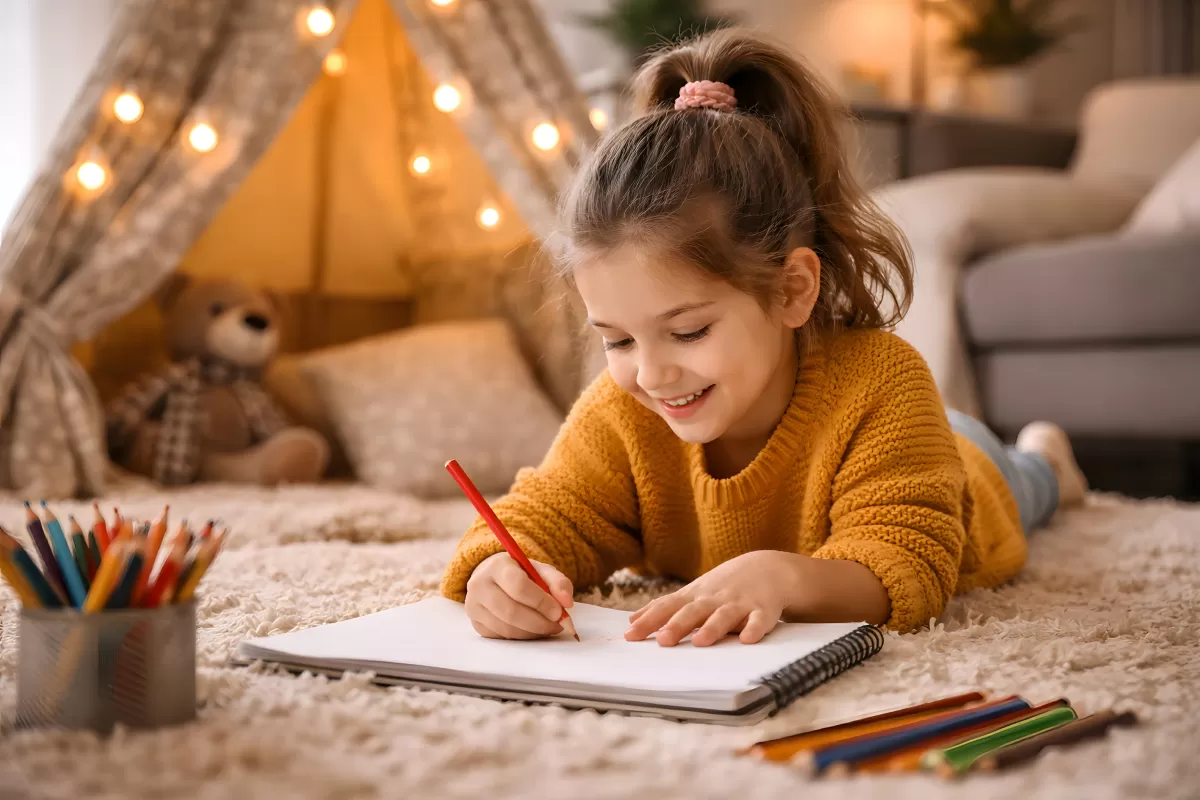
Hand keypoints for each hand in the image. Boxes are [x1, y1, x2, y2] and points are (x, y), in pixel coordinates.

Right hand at [465, 552, 573, 639]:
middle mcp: (479, 586)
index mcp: (497, 566)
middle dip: (539, 622)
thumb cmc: (520, 574)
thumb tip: (567, 602)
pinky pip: (503, 637)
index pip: (518, 586)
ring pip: (507, 629)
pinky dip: (523, 636)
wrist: (493, 578)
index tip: (558, 611)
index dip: (541, 602)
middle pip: (511, 611)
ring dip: (533, 632)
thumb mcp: (540, 570)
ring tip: (548, 626)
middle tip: (558, 625)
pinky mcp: (476, 624)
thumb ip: (558, 582)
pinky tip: (532, 629)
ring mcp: (474, 607)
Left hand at [625, 551, 803, 646]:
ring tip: (700, 642)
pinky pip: (759, 620)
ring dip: (712, 627)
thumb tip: (632, 620)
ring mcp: (739, 603)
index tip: (630, 635)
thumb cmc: (723, 586)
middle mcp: (714, 599)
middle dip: (677, 624)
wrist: (767, 568)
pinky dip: (755, 629)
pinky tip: (748, 640)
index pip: (668, 607)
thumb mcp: (693, 592)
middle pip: (693, 611)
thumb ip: (664, 607)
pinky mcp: (763, 610)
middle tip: (662, 641)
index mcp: (695, 596)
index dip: (650, 620)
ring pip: (724, 615)